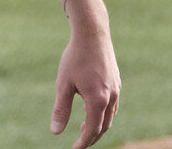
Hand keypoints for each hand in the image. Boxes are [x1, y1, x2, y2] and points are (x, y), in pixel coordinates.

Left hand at [51, 30, 120, 147]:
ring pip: (110, 116)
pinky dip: (103, 112)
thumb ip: (61, 109)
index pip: (92, 130)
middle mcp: (111, 97)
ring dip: (98, 125)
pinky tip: (91, 107)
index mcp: (98, 100)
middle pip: (103, 126)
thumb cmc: (75, 57)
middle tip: (80, 142)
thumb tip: (56, 132)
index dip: (83, 142)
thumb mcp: (64, 83)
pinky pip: (112, 104)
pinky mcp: (116, 81)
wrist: (92, 33)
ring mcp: (116, 89)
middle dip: (92, 136)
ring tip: (84, 127)